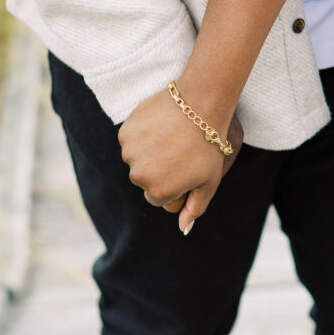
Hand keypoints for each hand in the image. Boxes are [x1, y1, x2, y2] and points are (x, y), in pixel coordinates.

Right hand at [118, 86, 242, 232]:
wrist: (200, 105)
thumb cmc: (209, 145)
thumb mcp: (209, 182)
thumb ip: (194, 209)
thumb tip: (183, 229)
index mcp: (159, 192)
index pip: (158, 197)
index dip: (173, 182)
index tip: (185, 166)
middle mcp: (139, 177)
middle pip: (145, 179)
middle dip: (159, 169)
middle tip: (179, 150)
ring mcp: (130, 154)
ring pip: (136, 160)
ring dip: (148, 151)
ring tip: (170, 137)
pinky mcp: (124, 134)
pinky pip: (130, 141)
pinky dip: (141, 135)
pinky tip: (160, 126)